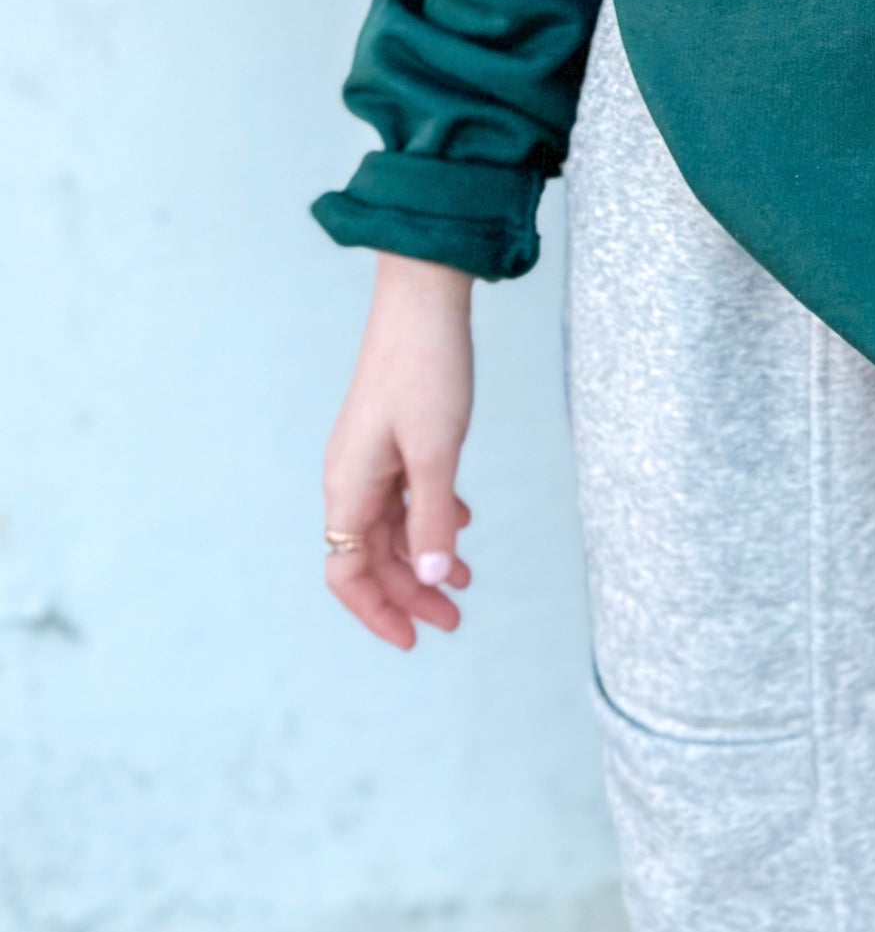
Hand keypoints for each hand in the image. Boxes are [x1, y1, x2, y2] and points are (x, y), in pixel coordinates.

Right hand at [323, 253, 476, 648]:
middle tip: (454, 618)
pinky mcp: (391, 436)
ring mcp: (370, 456)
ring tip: (464, 581)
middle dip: (410, 592)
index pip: (347, 573)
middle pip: (371, 557)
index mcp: (349, 487)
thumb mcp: (437, 451)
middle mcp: (350, 477)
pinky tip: (462, 520)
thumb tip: (427, 578)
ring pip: (391, 526)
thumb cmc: (427, 369)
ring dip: (423, 556)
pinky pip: (404, 493)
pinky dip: (431, 515)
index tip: (416, 638)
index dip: (377, 612)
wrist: (423, 299)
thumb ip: (432, 516)